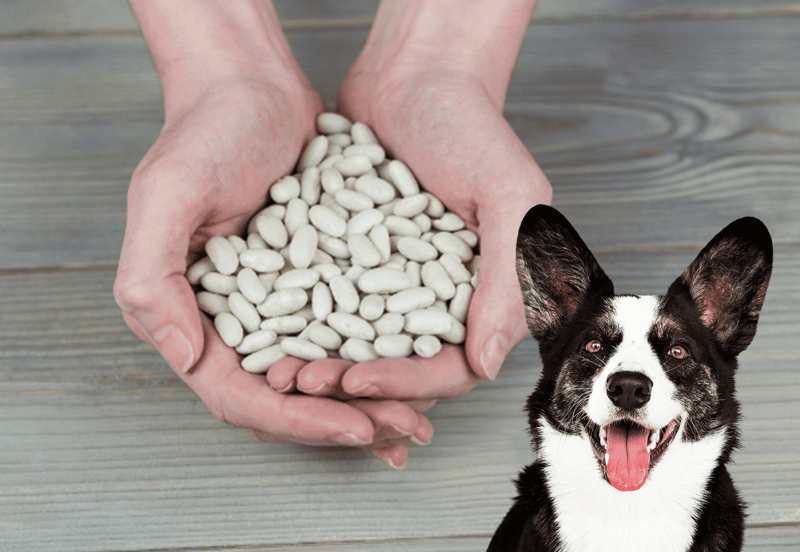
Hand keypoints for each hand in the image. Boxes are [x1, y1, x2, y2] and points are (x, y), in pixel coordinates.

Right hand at [113, 69, 432, 467]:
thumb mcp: (166, 195)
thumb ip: (154, 277)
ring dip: (373, 402)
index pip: (243, 396)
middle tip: (406, 432)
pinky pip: (351, 334)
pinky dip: (383, 358)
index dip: (299, 422)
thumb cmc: (204, 134)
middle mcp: (237, 323)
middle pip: (291, 399)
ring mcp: (281, 306)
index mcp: (193, 318)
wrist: (251, 88)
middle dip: (347, 423)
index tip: (355, 429)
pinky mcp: (318, 283)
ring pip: (327, 376)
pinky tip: (420, 368)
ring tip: (421, 419)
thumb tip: (183, 355)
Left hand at [314, 0, 549, 401]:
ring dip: (318, 362)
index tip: (355, 381)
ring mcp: (394, 284)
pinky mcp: (354, 264)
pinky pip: (326, 304)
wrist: (415, 77)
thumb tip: (487, 363)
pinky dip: (298, 321)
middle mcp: (440, 301)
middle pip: (397, 365)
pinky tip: (263, 327)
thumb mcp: (509, 194)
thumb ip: (510, 278)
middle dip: (349, 382)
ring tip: (275, 368)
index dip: (403, 382)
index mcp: (487, 297)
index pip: (449, 367)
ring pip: (357, 344)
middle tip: (300, 383)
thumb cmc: (472, 127)